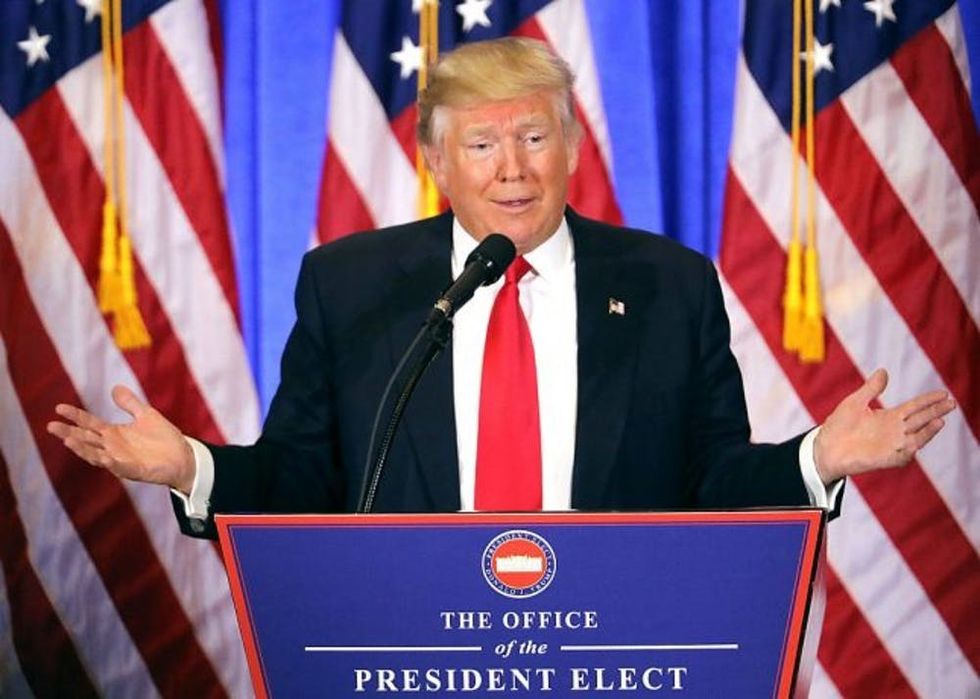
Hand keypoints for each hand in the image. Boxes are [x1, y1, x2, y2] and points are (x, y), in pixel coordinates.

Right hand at [47, 385, 195, 492]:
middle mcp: (113, 447)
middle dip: (69, 433)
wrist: (183, 457)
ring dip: (83, 449)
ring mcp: (122, 460)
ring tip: (68, 440)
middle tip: (51, 426)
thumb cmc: (163, 438)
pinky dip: (112, 463)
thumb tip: (114, 388)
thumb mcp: (146, 415)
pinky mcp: (135, 470)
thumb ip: (130, 404)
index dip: (75, 416)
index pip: (89, 423)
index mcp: (114, 434)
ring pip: (96, 455)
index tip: (59, 408)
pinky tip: (105, 457)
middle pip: (86, 439)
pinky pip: (120, 467)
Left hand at [814, 369, 954, 483]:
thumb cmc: (839, 425)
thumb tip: (883, 371)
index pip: (914, 407)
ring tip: (940, 420)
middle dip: (936, 411)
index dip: (928, 400)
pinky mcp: (887, 458)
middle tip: (951, 403)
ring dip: (929, 430)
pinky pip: (904, 454)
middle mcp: (895, 430)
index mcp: (889, 417)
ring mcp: (892, 444)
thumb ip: (871, 388)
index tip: (943, 393)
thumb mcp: (855, 402)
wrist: (825, 447)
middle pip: (921, 419)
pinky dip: (913, 447)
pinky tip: (918, 441)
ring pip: (917, 436)